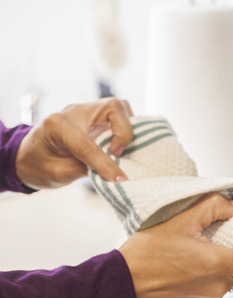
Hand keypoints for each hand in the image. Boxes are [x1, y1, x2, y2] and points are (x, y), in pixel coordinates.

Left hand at [15, 97, 132, 189]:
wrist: (28, 155)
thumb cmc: (39, 165)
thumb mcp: (59, 174)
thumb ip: (87, 170)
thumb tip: (116, 173)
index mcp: (57, 126)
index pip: (88, 143)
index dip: (105, 163)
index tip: (120, 179)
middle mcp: (74, 112)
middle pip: (112, 107)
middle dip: (124, 132)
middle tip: (118, 154)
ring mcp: (86, 111)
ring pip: (119, 107)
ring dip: (127, 127)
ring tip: (120, 149)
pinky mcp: (96, 116)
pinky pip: (119, 115)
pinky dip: (126, 128)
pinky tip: (120, 144)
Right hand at [118, 193, 232, 297]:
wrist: (120, 285)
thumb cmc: (145, 255)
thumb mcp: (180, 219)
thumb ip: (215, 207)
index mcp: (219, 264)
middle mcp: (219, 285)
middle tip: (229, 234)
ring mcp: (211, 297)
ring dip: (226, 260)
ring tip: (205, 245)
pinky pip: (218, 284)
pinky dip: (214, 271)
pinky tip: (195, 259)